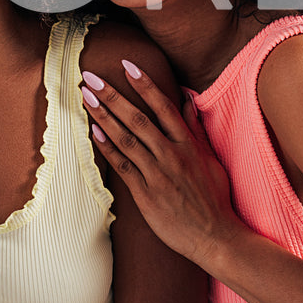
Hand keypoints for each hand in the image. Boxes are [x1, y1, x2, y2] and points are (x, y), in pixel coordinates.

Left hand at [81, 61, 242, 267]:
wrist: (216, 238)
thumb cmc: (214, 198)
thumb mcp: (210, 159)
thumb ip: (195, 128)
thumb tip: (187, 99)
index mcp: (189, 145)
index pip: (164, 107)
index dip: (144, 85)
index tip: (126, 65)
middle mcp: (173, 156)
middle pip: (139, 119)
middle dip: (113, 96)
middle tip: (91, 78)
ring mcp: (159, 175)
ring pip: (127, 139)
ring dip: (104, 117)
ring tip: (86, 98)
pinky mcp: (147, 195)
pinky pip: (123, 167)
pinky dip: (108, 148)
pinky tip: (94, 132)